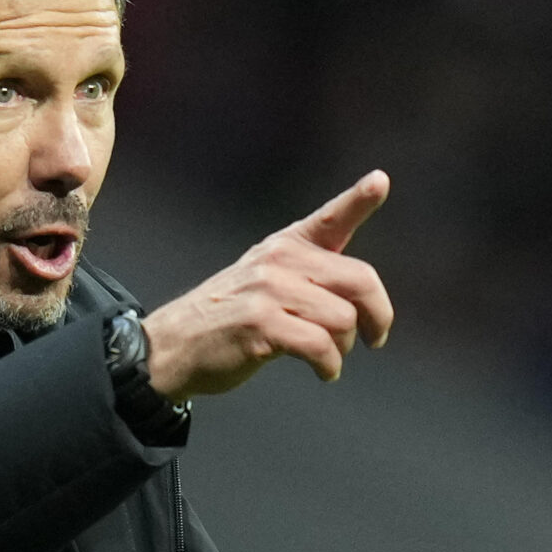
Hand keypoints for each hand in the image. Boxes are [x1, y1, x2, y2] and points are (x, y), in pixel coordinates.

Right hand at [143, 171, 393, 400]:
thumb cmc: (226, 318)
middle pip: (359, 280)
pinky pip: (320, 346)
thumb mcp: (264, 281)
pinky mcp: (261, 323)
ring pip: (343, 319)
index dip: (359, 199)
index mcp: (285, 246)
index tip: (379, 180)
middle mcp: (279, 261)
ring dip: (344, 348)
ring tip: (330, 357)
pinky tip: (324, 371)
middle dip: (378, 315)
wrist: (172, 345)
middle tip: (375, 337)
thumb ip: (309, 277)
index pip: (330, 219)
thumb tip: (362, 299)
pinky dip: (329, 366)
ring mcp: (268, 290)